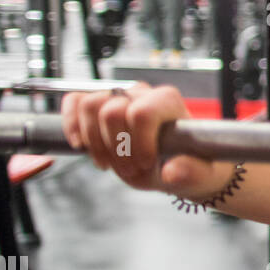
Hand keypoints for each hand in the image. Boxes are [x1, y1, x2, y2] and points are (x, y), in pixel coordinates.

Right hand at [60, 82, 226, 198]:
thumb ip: (190, 173)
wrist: (175, 166)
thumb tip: (173, 171)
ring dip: (94, 142)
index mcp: (168, 102)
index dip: (138, 143)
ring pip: (89, 105)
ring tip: (110, 162)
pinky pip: (74, 101)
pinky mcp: (99, 106)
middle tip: (130, 169)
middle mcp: (142, 94)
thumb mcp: (198, 176)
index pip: (141, 112)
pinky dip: (71, 124)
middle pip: (111, 111)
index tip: (145, 163)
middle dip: (116, 148)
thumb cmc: (188, 166)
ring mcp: (118, 97)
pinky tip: (82, 145)